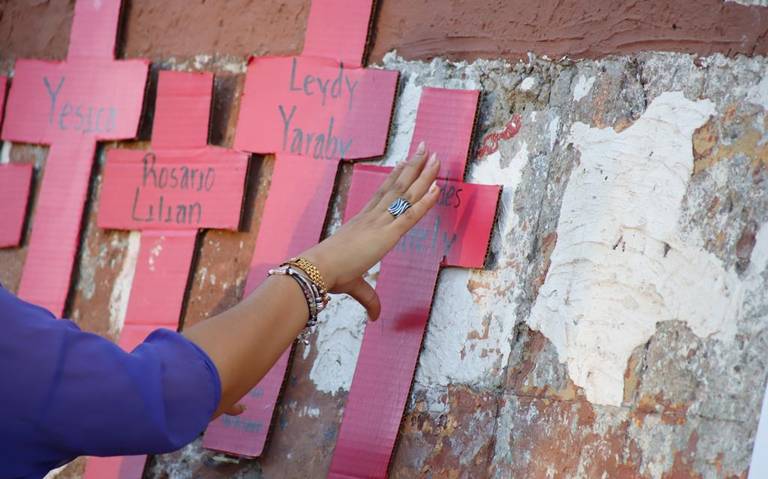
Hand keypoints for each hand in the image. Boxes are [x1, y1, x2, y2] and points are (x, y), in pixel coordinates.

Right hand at [301, 142, 439, 319]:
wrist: (318, 270)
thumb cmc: (329, 274)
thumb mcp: (354, 285)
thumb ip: (369, 297)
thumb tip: (376, 316)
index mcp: (362, 223)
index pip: (383, 195)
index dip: (396, 177)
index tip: (405, 162)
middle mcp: (372, 217)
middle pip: (397, 186)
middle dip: (412, 166)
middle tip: (424, 147)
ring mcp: (380, 223)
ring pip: (405, 193)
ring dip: (421, 174)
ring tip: (432, 155)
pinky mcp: (387, 234)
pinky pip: (410, 214)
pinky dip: (425, 201)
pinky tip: (437, 188)